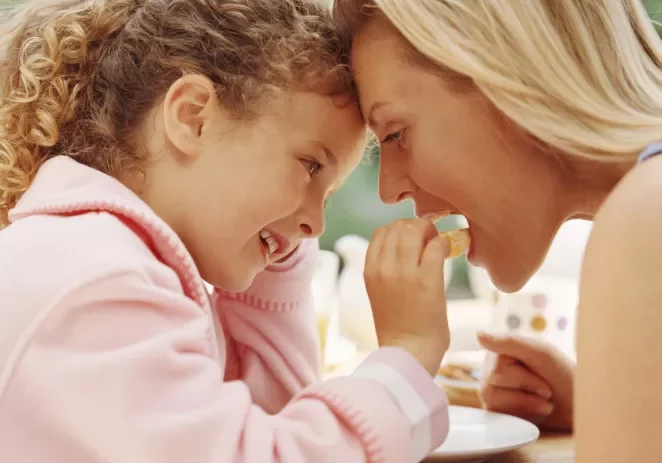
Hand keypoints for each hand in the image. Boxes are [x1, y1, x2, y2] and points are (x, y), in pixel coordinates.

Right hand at [364, 219, 450, 375]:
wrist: (408, 354)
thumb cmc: (399, 327)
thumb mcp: (381, 293)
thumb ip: (388, 269)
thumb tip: (410, 246)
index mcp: (370, 271)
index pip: (381, 232)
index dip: (399, 229)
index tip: (413, 239)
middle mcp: (383, 268)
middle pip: (397, 226)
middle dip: (416, 226)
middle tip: (429, 238)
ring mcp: (404, 273)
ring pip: (414, 230)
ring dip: (430, 231)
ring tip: (438, 243)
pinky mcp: (427, 281)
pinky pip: (436, 246)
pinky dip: (444, 243)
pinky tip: (447, 253)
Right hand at [478, 332, 574, 430]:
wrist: (579, 406)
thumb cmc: (563, 375)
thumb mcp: (542, 354)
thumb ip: (510, 342)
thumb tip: (478, 334)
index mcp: (500, 351)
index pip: (497, 368)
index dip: (524, 379)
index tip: (545, 377)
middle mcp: (490, 368)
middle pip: (491, 384)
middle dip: (526, 391)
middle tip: (546, 391)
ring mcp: (491, 390)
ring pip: (491, 399)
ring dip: (525, 404)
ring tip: (543, 403)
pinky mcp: (496, 410)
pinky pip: (496, 414)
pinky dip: (521, 414)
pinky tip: (533, 411)